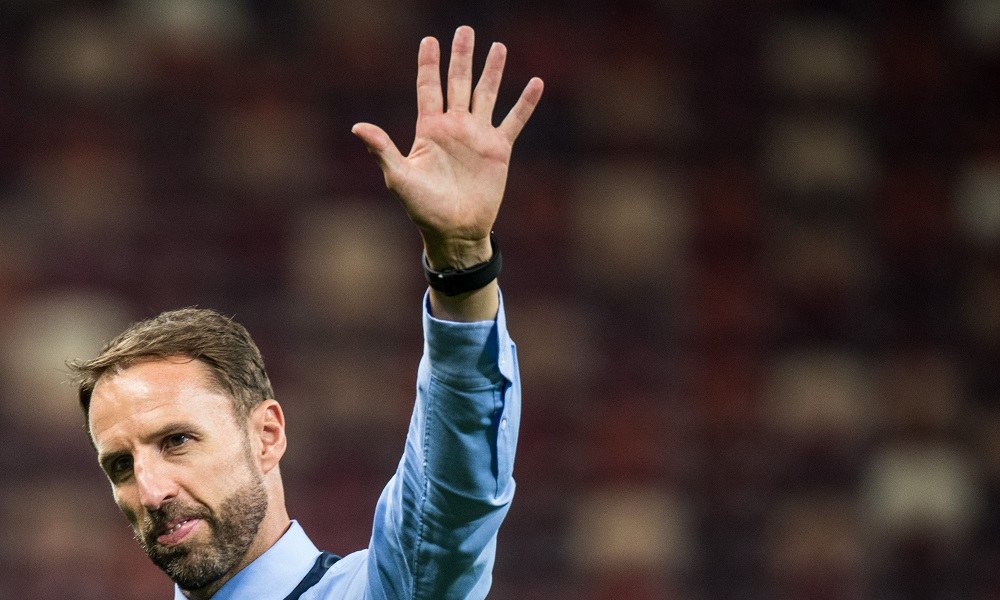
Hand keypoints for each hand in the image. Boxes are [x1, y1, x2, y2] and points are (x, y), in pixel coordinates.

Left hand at [351, 25, 543, 270]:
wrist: (455, 230)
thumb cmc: (423, 207)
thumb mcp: (399, 177)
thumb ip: (382, 150)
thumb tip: (357, 127)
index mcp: (429, 129)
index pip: (428, 88)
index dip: (428, 64)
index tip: (429, 40)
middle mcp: (454, 127)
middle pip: (458, 82)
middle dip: (462, 56)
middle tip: (465, 30)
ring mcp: (477, 136)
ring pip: (486, 95)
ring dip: (492, 71)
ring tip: (498, 46)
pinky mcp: (498, 150)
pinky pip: (514, 121)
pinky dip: (524, 103)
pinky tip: (535, 83)